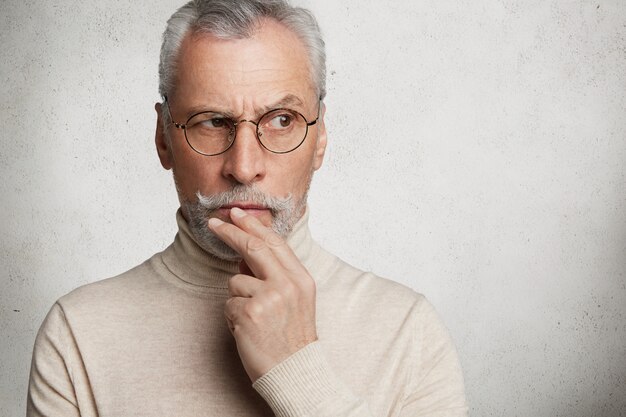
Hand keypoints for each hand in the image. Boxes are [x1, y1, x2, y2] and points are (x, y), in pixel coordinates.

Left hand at [208, 207, 317, 381]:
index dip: (253, 225)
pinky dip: (233, 317)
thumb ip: (276, 274)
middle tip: (215, 224)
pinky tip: (248, 330)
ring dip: (237, 299)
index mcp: (301, 279)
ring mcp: (268, 298)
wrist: (295, 372)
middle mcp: (287, 284)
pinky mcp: (249, 313)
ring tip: (254, 320)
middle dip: (230, 233)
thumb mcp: (296, 300)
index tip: (238, 215)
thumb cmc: (292, 337)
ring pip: (235, 282)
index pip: (275, 242)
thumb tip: (245, 255)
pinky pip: (228, 304)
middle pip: (252, 247)